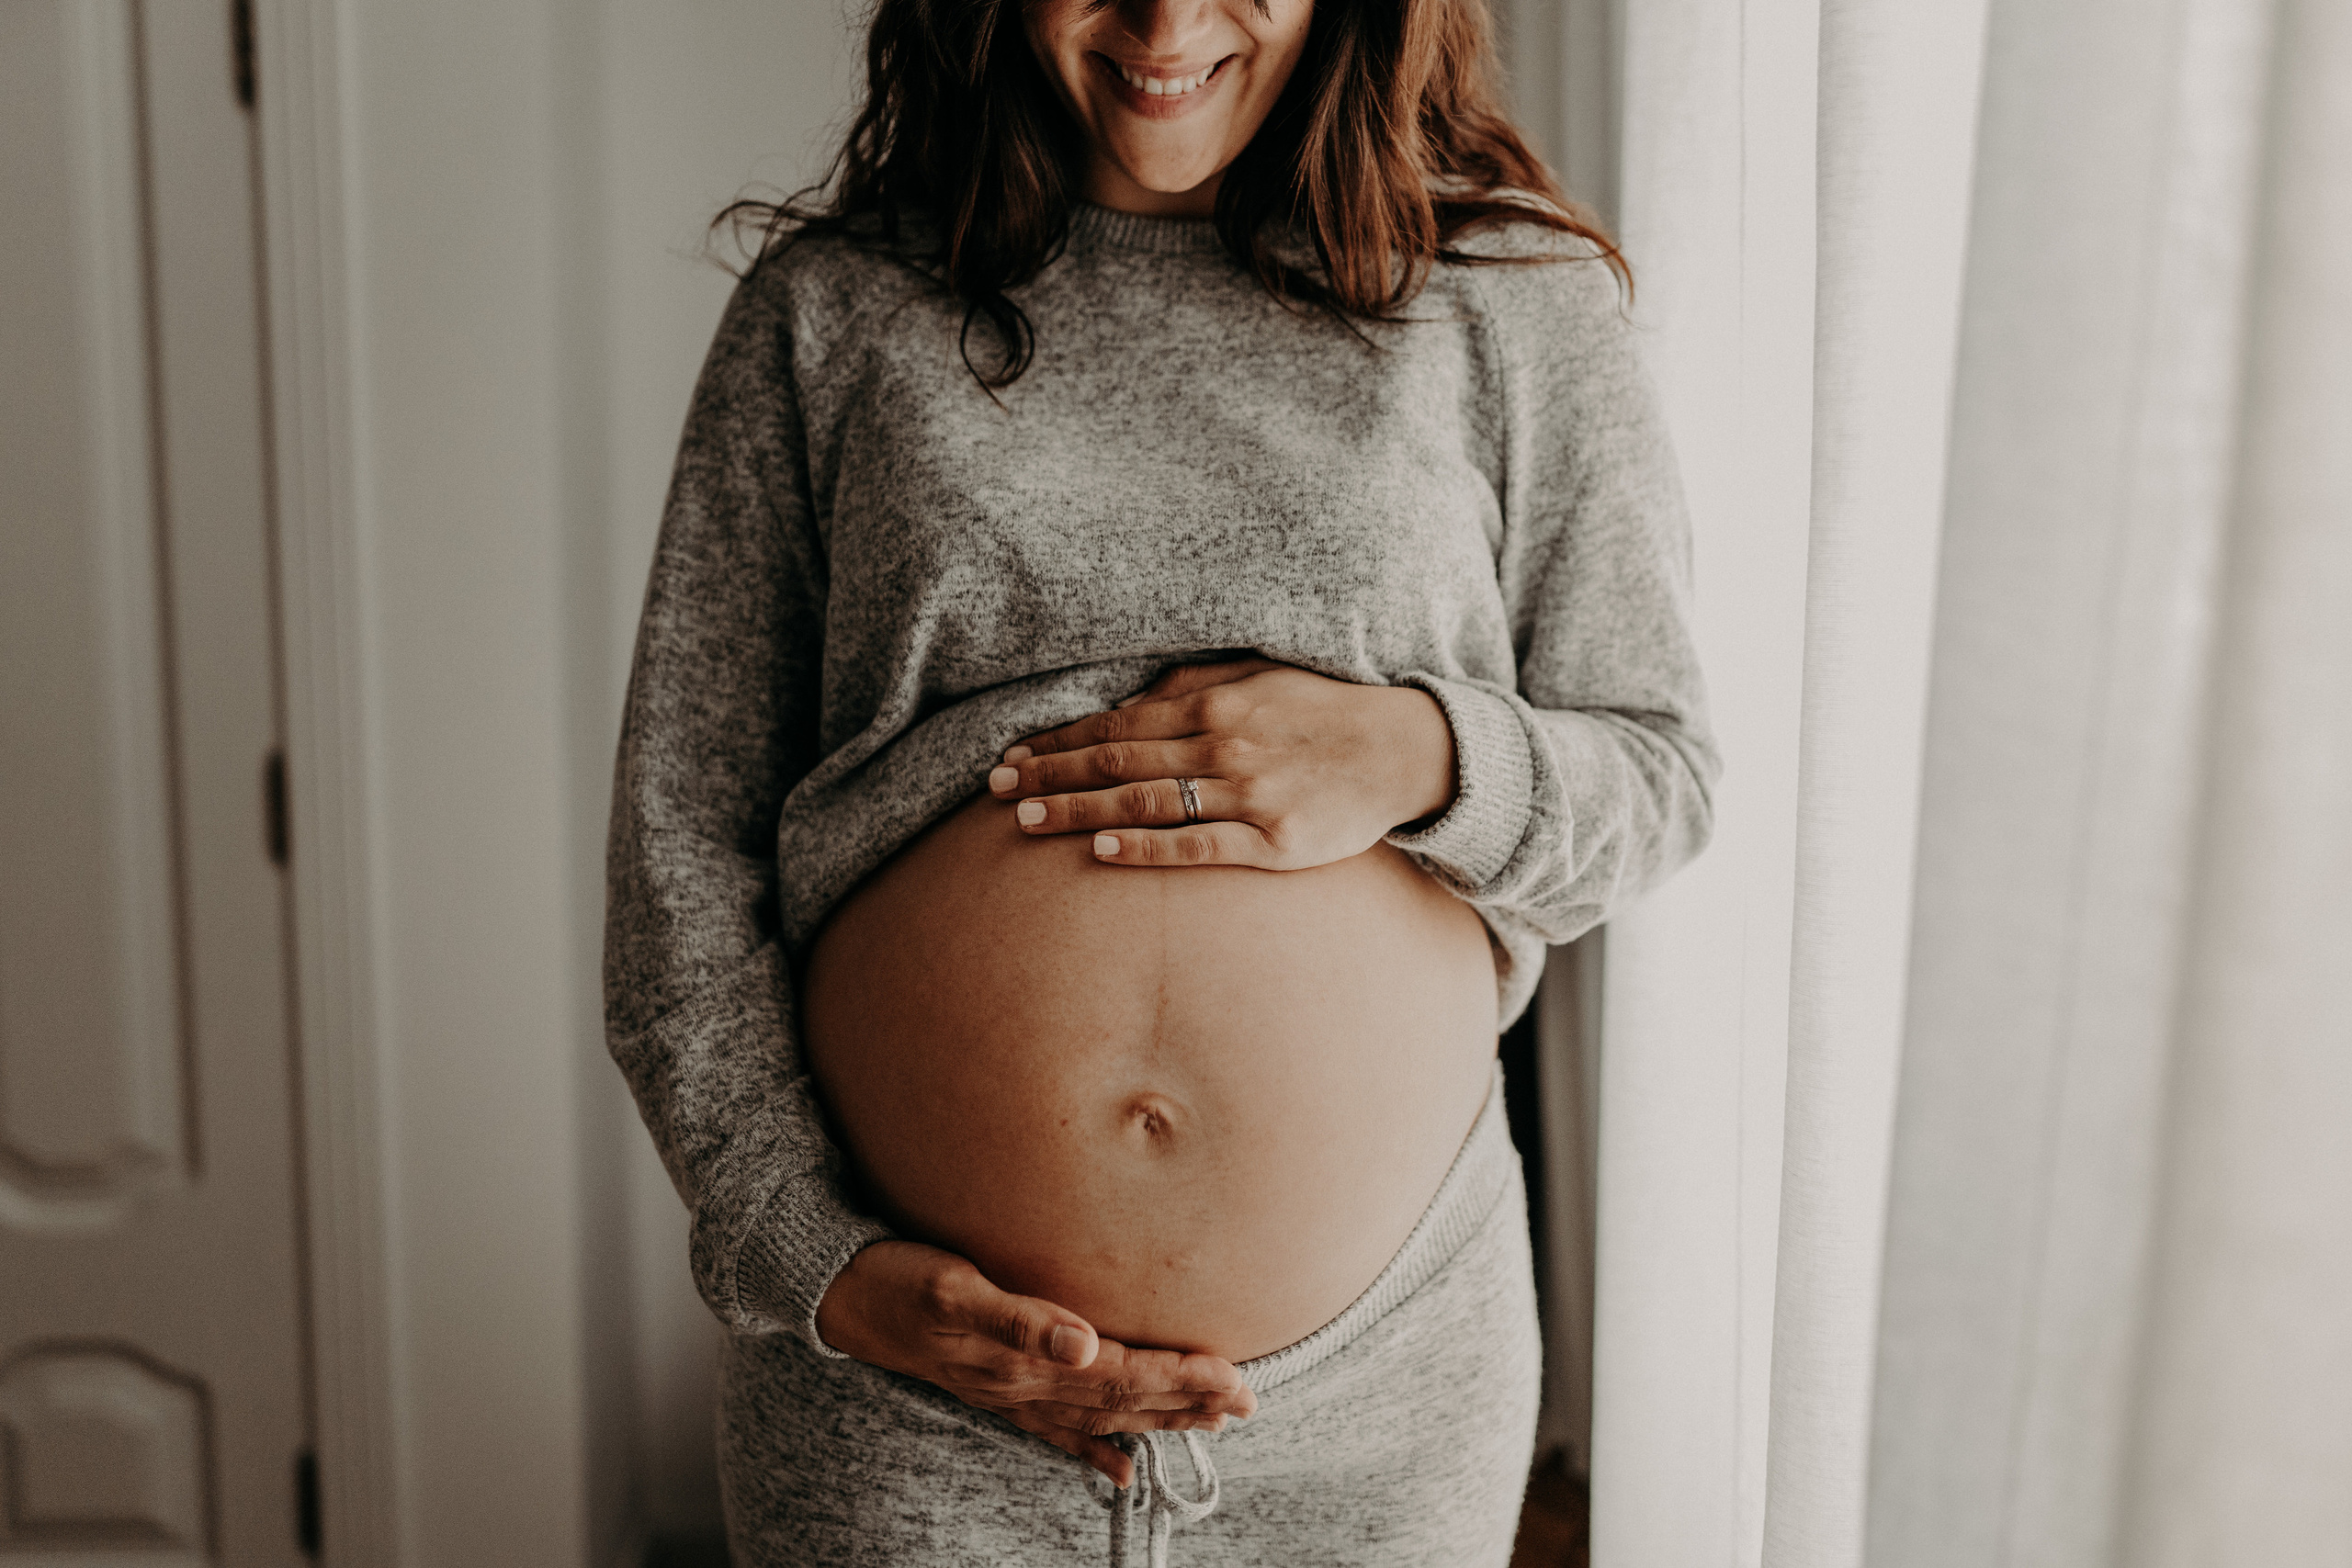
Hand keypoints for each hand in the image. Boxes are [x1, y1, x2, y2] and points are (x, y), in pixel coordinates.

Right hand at [813, 1240, 1257, 1484]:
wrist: (842, 1296)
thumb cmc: (901, 1280)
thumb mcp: (955, 1288)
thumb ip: (1020, 1316)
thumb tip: (1083, 1341)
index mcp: (1026, 1359)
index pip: (1123, 1375)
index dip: (1180, 1378)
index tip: (1233, 1377)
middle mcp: (1025, 1385)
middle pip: (1123, 1399)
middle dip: (1187, 1400)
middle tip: (1247, 1401)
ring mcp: (1010, 1394)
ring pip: (1100, 1415)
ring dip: (1157, 1418)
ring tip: (1212, 1422)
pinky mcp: (995, 1390)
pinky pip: (1057, 1431)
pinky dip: (1095, 1449)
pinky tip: (1123, 1468)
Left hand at [986, 657, 1455, 868]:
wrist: (1404, 751)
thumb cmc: (1324, 710)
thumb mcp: (1259, 674)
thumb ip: (1193, 683)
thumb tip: (1129, 694)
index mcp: (1215, 701)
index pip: (1116, 722)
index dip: (1057, 740)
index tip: (1011, 755)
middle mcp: (1224, 744)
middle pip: (1116, 760)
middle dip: (1049, 775)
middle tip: (994, 791)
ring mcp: (1248, 794)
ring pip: (1144, 801)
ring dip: (1077, 810)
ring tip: (1024, 821)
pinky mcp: (1274, 842)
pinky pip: (1196, 846)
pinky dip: (1145, 848)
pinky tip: (1100, 850)